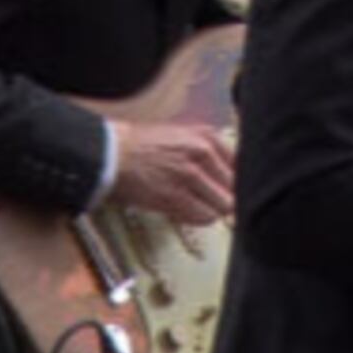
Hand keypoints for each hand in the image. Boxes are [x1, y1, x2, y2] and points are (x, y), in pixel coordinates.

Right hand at [103, 121, 234, 226]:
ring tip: (199, 206)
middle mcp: (202, 154)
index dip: (238, 182)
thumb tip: (233, 174)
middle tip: (215, 202)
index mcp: (207, 137)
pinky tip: (187, 211)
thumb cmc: (145, 145)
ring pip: (222, 205)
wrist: (112, 153)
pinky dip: (199, 218)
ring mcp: (189, 176)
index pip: (241, 166)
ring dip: (213, 210)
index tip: (230, 188)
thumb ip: (210, 150)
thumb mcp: (184, 135)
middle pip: (235, 188)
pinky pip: (202, 216)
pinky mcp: (173, 196)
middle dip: (227, 197)